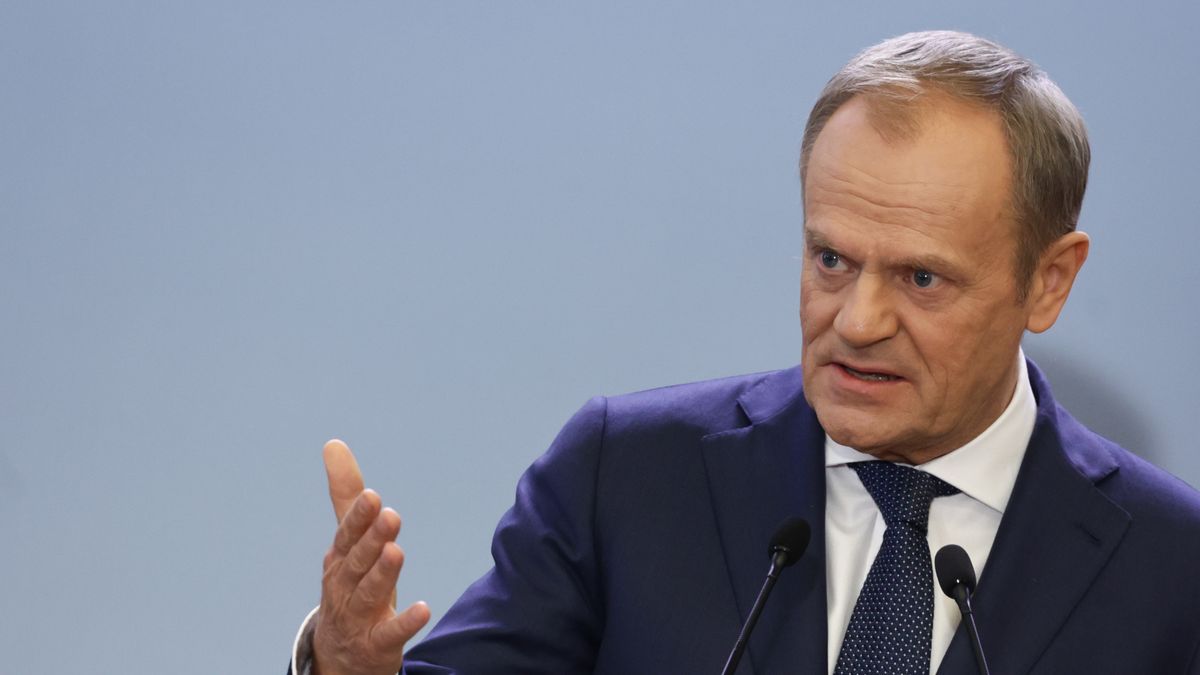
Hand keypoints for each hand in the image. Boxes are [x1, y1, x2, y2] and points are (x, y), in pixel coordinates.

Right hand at [312, 439, 430, 674]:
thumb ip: (346, 496)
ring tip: (397, 552)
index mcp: (340, 558)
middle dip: (371, 539)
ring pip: (369, 593)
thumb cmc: (349, 586)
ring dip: (382, 573)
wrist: (340, 655)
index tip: (373, 497)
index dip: (358, 519)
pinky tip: (423, 609)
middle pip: (358, 561)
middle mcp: (344, 586)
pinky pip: (390, 633)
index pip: (347, 535)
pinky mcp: (376, 643)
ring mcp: (358, 616)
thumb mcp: (349, 542)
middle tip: (390, 516)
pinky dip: (404, 622)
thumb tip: (334, 444)